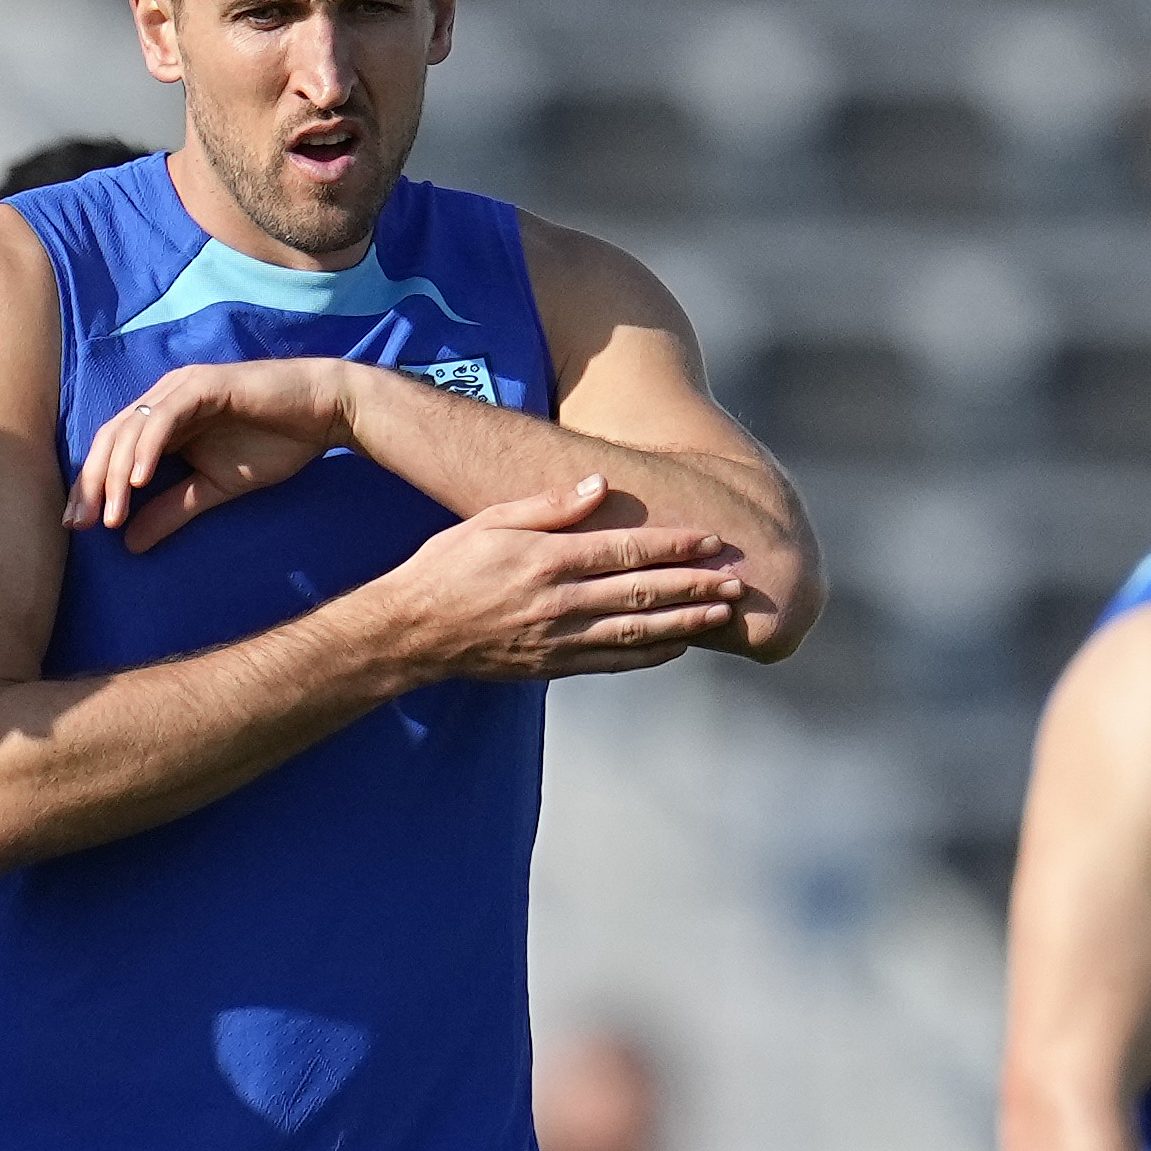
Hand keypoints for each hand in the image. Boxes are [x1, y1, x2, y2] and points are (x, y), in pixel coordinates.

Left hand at [70, 356, 361, 553]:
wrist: (322, 413)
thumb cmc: (272, 443)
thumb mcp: (213, 488)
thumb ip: (172, 510)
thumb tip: (130, 543)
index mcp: (161, 420)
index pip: (112, 452)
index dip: (92, 487)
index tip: (77, 527)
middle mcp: (163, 399)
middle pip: (110, 439)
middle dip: (92, 483)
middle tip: (81, 525)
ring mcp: (181, 388)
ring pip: (132, 428)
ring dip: (117, 473)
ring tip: (111, 514)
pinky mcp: (204, 384)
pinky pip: (166, 415)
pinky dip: (149, 446)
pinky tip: (140, 479)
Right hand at [377, 479, 752, 683]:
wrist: (413, 633)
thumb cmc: (448, 567)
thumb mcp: (491, 520)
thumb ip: (550, 504)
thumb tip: (601, 484)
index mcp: (547, 560)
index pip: (624, 550)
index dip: (673, 546)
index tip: (710, 540)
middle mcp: (559, 603)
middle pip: (641, 591)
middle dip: (694, 586)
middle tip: (737, 580)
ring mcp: (558, 639)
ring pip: (637, 631)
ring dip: (685, 622)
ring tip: (723, 612)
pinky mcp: (554, 666)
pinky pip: (614, 660)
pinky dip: (652, 652)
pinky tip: (681, 643)